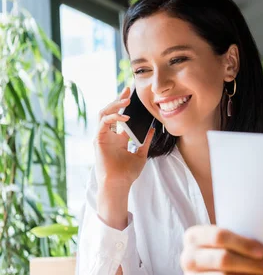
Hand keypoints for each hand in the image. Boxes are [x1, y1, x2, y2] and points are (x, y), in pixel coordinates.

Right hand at [94, 87, 154, 228]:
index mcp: (117, 138)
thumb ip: (145, 141)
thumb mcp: (141, 154)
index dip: (124, 105)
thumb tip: (152, 129)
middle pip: (110, 112)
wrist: (119, 184)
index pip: (119, 117)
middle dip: (118, 100)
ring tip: (126, 100)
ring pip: (104, 114)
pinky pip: (104, 123)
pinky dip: (114, 117)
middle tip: (127, 91)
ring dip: (114, 105)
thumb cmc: (128, 173)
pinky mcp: (98, 140)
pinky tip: (125, 117)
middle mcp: (108, 135)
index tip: (132, 95)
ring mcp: (102, 137)